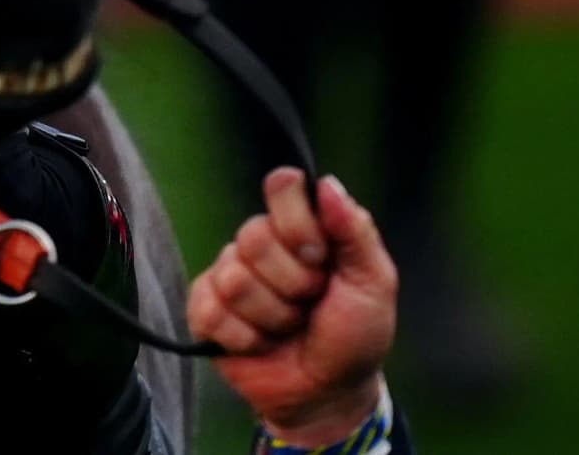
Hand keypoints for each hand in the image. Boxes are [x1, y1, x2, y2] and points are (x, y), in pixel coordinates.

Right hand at [185, 169, 398, 447]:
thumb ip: (356, 231)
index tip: (320, 257)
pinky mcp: (205, 312)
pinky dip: (244, 337)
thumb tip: (327, 184)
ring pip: (235, 278)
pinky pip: (210, 310)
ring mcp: (229, 276)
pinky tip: (261, 344)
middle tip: (310, 303)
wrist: (327, 394)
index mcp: (301, 228)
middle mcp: (261, 245)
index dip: (297, 223)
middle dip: (292, 282)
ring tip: (288, 328)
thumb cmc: (354, 337)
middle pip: (254, 235)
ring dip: (272, 316)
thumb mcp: (374, 283)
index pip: (282, 186)